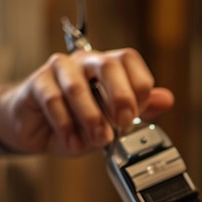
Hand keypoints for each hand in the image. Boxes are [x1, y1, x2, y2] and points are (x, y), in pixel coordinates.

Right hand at [0, 48, 173, 155]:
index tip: (136, 115)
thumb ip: (139, 111)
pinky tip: (73, 142)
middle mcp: (85, 62)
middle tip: (123, 124)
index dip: (138, 86)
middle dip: (120, 97)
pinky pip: (53, 99)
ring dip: (91, 118)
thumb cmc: (76, 123)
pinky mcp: (37, 83)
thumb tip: (167, 99)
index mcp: (107, 67)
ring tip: (97, 140)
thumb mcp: (111, 123)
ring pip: (78, 85)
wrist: (34, 129)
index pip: (129, 59)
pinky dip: (66, 125)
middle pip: (107, 65)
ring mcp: (60, 70)